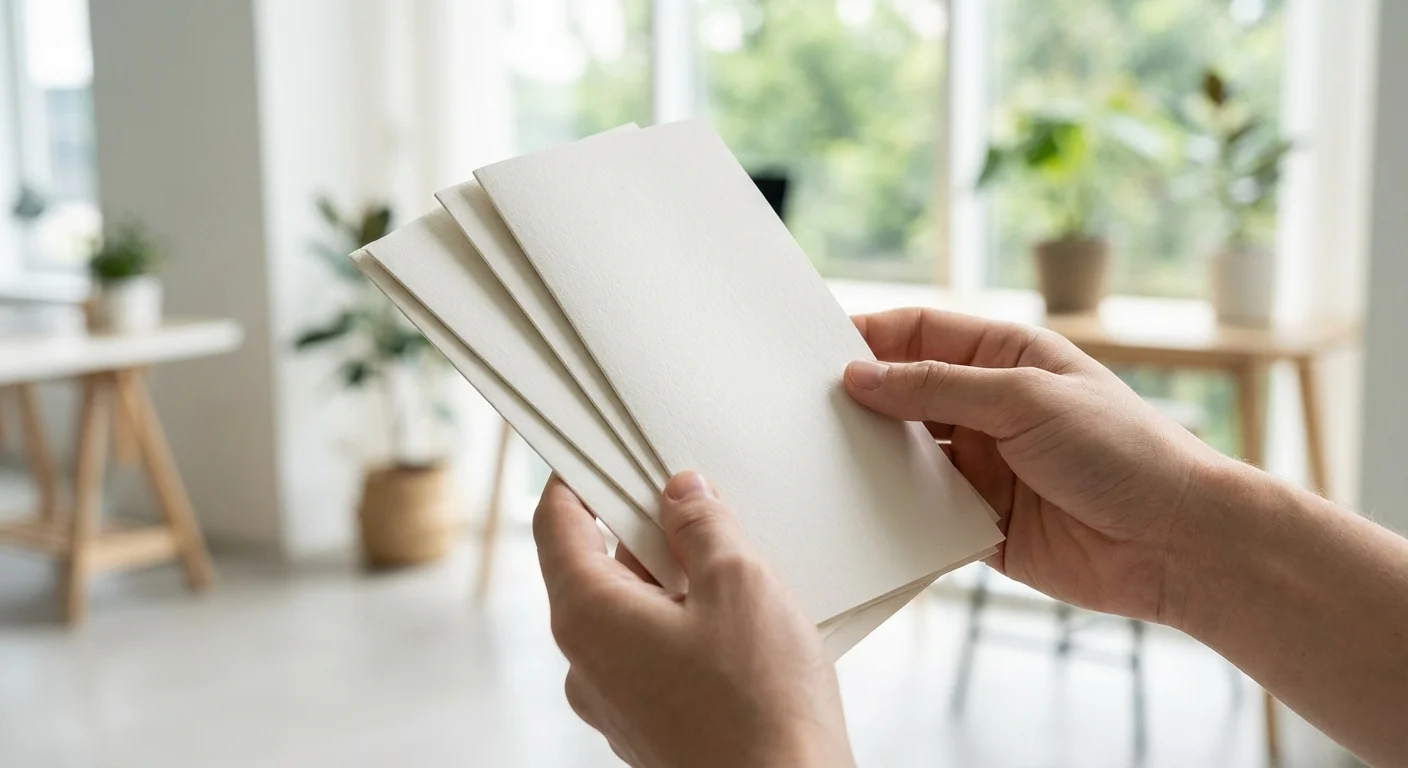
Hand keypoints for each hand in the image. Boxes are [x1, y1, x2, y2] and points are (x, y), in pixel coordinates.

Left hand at [534, 472, 854, 767]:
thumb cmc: (761, 706)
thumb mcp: (739, 585)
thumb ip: (702, 526)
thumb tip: (680, 493)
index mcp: (588, 616)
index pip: (555, 525)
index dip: (575, 480)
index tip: (600, 451)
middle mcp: (587, 663)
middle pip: (599, 568)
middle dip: (650, 531)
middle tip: (702, 502)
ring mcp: (617, 702)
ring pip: (635, 614)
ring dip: (678, 583)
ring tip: (739, 566)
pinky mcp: (651, 728)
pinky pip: (656, 655)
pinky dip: (689, 627)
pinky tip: (744, 625)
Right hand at [844, 308, 1227, 625]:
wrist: (1179, 543)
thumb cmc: (1122, 451)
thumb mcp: (1026, 399)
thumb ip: (938, 386)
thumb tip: (861, 376)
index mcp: (1005, 358)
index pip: (919, 334)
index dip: (868, 337)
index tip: (812, 351)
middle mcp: (988, 409)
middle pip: (903, 395)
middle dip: (859, 402)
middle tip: (800, 412)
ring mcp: (983, 467)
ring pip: (905, 456)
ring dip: (871, 459)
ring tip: (820, 463)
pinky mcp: (980, 523)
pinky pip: (921, 514)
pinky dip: (893, 514)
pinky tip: (859, 513)